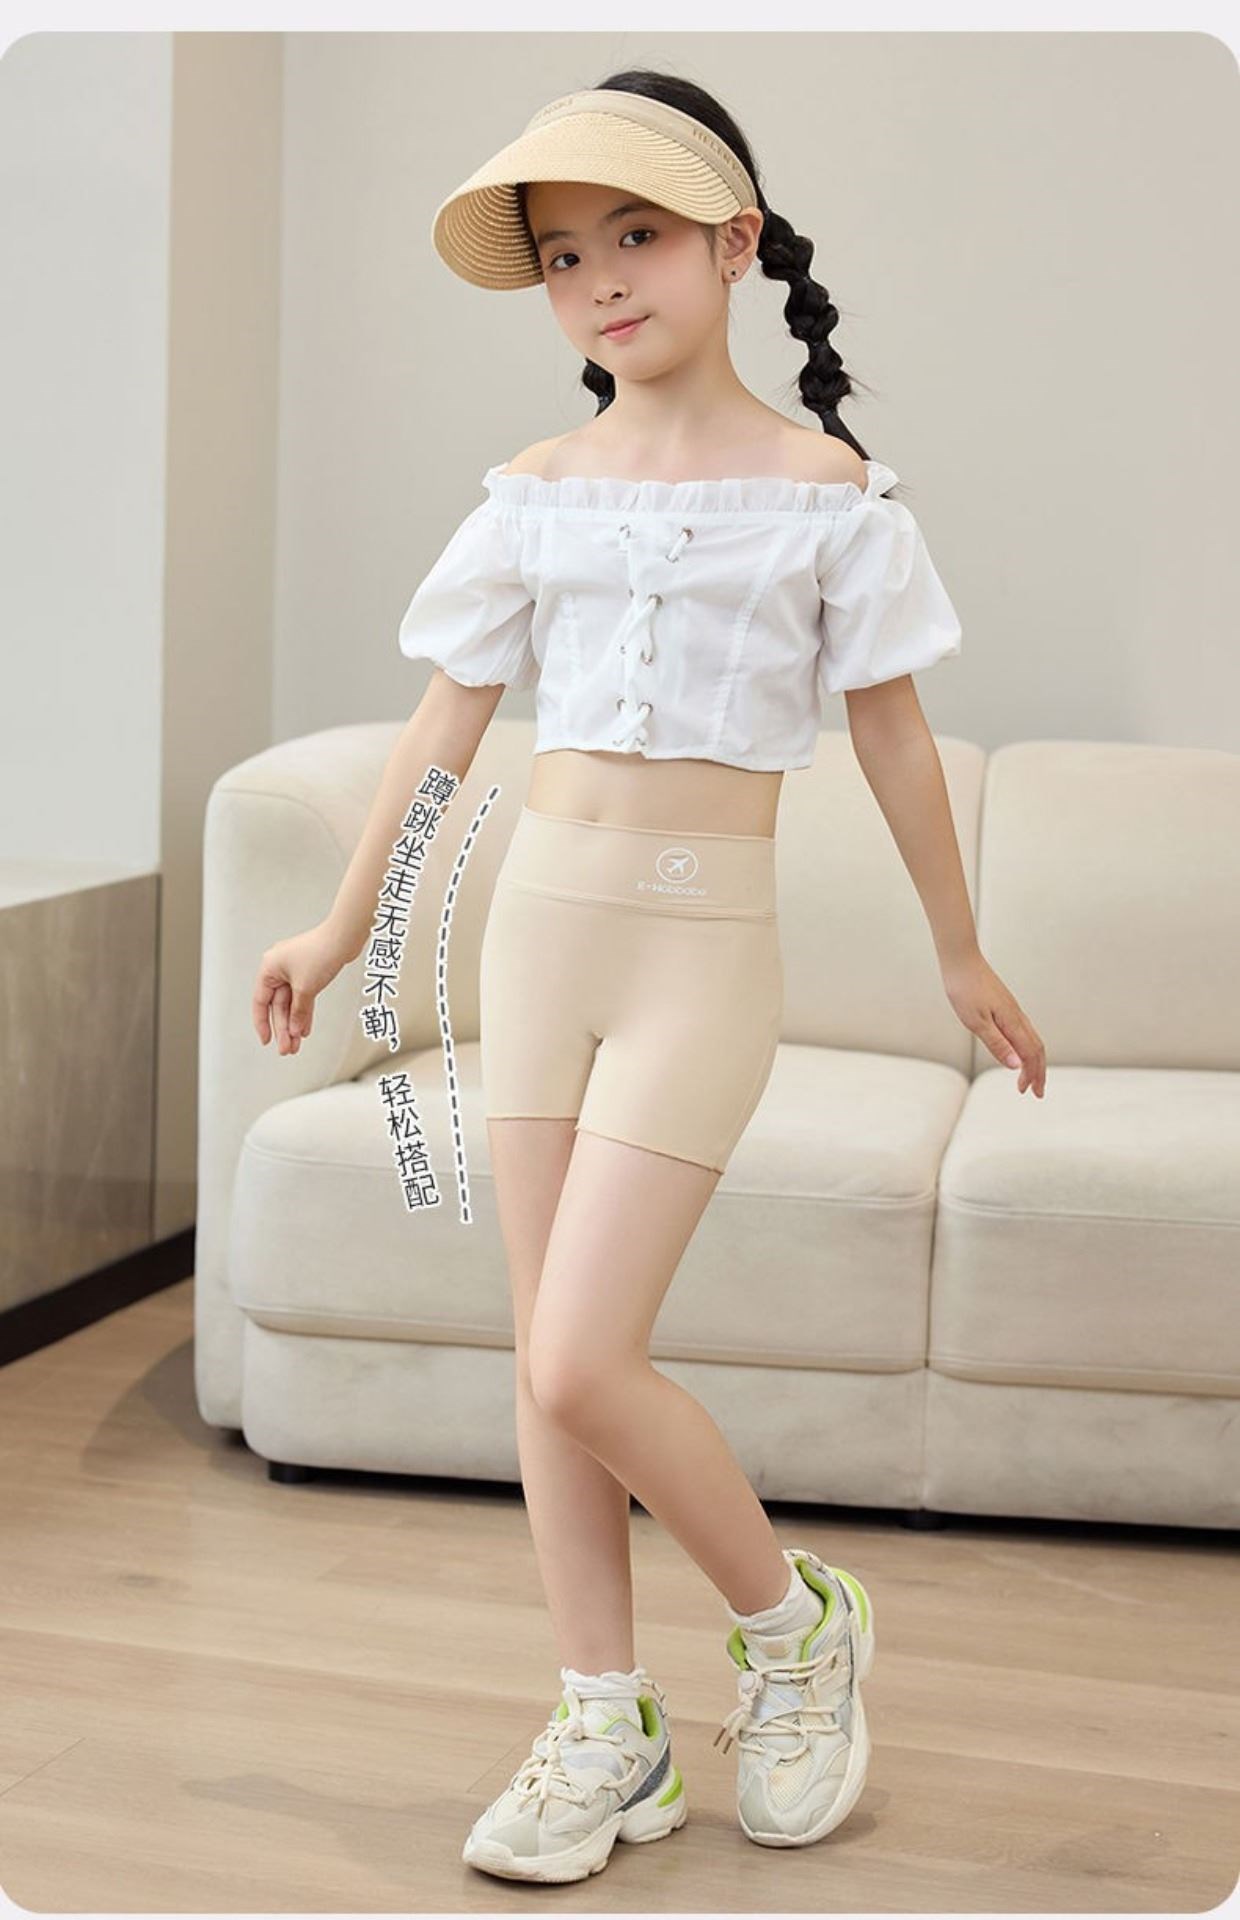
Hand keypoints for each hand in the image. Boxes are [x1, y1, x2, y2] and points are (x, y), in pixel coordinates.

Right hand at [252, 920, 352, 1055]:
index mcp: (269, 968)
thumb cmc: (321, 953)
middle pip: (278, 1006)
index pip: (260, 1001)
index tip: (267, 1041)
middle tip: (287, 1049)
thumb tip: (294, 1030)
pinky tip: (305, 1029)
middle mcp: (278, 969)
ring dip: (294, 1024)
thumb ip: (298, 1011)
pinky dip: (304, 1012)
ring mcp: (294, 971)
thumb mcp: (305, 988)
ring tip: (296, 1045)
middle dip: (283, 1028)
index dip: (262, 1023)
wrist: (344, 937)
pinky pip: (303, 998)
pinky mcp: (309, 973)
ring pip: (292, 1003)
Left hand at [941, 950, 1045, 1095]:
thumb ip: (996, 1044)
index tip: (1029, 1093)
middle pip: (1036, 1048)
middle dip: (1038, 1072)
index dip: (1032, 1075)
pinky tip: (1018, 1052)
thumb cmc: (964, 989)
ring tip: (1028, 1077)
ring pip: (1032, 1039)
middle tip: (1036, 1092)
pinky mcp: (1006, 1005)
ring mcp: (1012, 1010)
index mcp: (1011, 1022)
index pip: (1030, 1054)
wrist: (961, 960)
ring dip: (1033, 1060)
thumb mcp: (975, 1021)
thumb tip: (1015, 1066)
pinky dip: (1026, 1047)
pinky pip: (1023, 1030)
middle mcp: (1017, 1016)